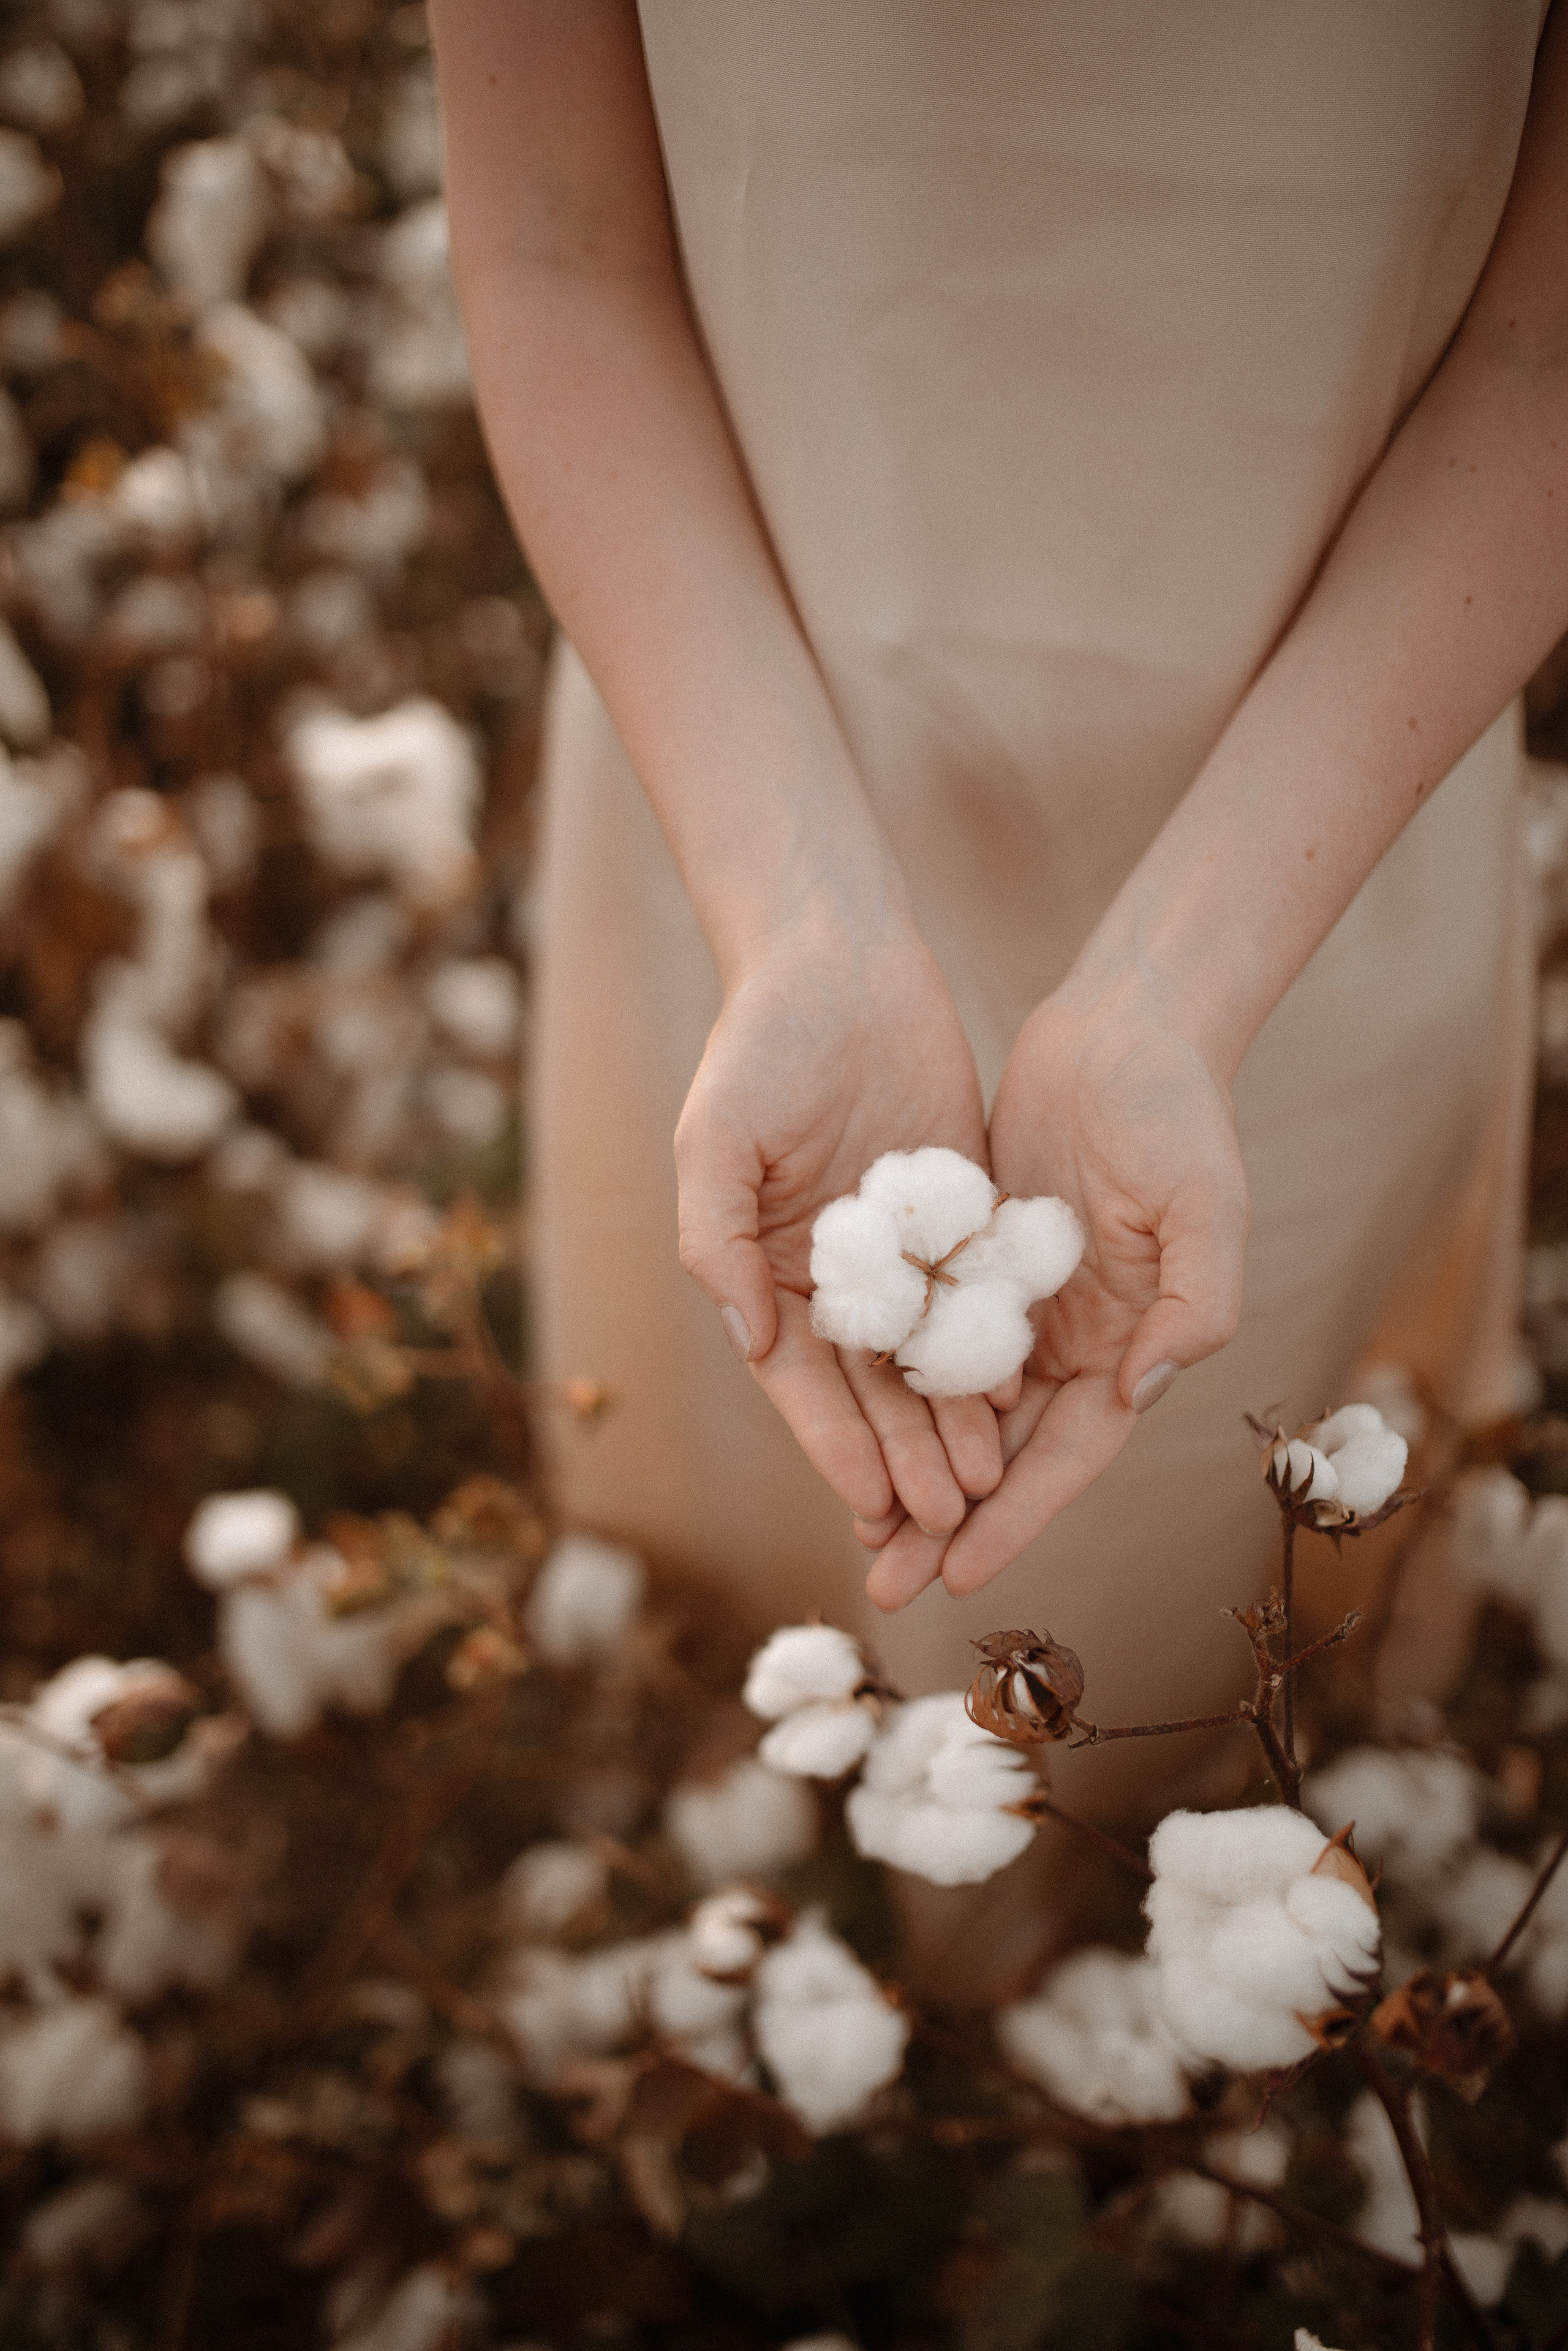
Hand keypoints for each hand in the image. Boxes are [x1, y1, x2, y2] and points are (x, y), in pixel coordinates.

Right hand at [675, 917, 1010, 1534]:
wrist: (838, 960)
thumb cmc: (757, 1045)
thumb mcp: (715, 1141)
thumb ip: (719, 1244)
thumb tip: (748, 1341)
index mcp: (766, 1270)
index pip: (802, 1380)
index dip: (833, 1445)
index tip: (868, 1504)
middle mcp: (835, 1275)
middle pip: (869, 1390)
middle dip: (902, 1457)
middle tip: (943, 1520)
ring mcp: (900, 1250)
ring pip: (928, 1359)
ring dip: (950, 1424)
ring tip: (985, 1487)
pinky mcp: (958, 1215)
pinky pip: (978, 1297)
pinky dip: (992, 1350)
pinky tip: (1019, 1400)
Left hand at [863, 986, 1248, 1607]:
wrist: (1126, 1027)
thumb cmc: (1180, 1110)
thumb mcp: (1205, 1202)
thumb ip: (1193, 1302)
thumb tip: (1140, 1391)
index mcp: (1131, 1344)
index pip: (1066, 1456)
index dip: (1016, 1519)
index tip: (961, 1576)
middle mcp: (1074, 1340)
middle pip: (1005, 1455)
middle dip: (951, 1523)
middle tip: (886, 1586)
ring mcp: (1020, 1304)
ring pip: (958, 1412)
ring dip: (913, 1469)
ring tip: (861, 1533)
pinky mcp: (974, 1260)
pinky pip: (928, 1339)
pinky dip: (894, 1387)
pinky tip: (846, 1424)